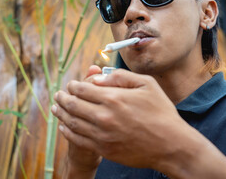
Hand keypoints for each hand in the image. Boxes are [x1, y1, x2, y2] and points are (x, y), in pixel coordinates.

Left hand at [54, 68, 188, 169]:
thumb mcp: (147, 85)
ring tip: (55, 108)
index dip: (73, 85)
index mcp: (113, 98)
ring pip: (72, 122)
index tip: (70, 84)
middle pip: (73, 105)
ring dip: (61, 113)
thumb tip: (96, 78)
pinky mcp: (104, 149)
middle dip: (62, 98)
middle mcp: (104, 116)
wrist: (170, 145)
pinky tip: (64, 126)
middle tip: (58, 94)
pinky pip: (78, 140)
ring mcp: (102, 135)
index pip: (82, 89)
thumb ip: (120, 77)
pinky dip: (67, 132)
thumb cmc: (161, 112)